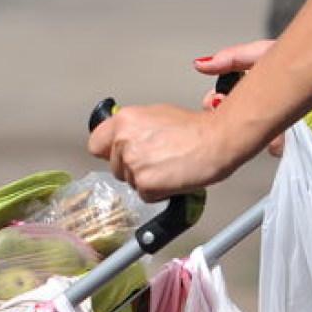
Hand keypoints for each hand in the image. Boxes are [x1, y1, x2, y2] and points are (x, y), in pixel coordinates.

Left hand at [87, 103, 233, 201]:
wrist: (216, 141)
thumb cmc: (194, 129)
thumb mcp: (156, 115)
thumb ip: (134, 128)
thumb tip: (125, 138)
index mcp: (125, 120)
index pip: (95, 144)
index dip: (108, 152)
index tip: (117, 155)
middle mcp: (124, 141)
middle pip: (115, 167)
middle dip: (133, 168)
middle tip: (157, 160)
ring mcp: (133, 164)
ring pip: (130, 182)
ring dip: (147, 180)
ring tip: (168, 166)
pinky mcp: (145, 184)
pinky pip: (145, 195)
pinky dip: (158, 192)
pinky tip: (172, 177)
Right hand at [195, 40, 311, 152]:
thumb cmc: (306, 58)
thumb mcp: (262, 54)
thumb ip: (232, 59)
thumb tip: (200, 64)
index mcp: (251, 97)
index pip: (221, 109)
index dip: (212, 108)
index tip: (210, 102)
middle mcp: (263, 117)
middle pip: (236, 130)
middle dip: (229, 124)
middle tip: (227, 112)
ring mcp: (280, 130)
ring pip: (256, 141)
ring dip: (255, 132)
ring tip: (262, 119)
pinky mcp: (299, 141)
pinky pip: (280, 149)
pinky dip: (279, 140)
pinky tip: (283, 127)